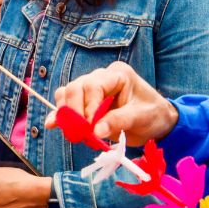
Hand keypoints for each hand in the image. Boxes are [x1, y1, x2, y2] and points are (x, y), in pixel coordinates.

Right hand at [54, 60, 177, 145]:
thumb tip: (95, 131)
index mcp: (117, 75)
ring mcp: (91, 90)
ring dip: (66, 114)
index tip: (91, 127)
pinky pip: (66, 105)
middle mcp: (101, 78)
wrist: (156, 123)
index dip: (88, 106)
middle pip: (76, 87)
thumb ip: (118, 121)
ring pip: (67, 94)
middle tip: (80, 133)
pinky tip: (52, 125)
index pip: (93, 85)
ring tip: (73, 133)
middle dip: (74, 111)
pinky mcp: (85, 103)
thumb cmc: (153, 115)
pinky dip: (59, 116)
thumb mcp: (141, 117)